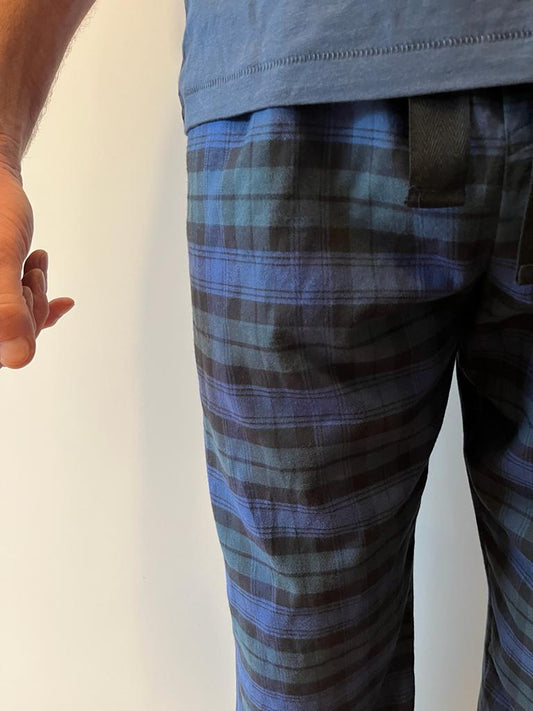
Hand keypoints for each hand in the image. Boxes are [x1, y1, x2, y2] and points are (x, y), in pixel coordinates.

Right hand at [0, 160, 74, 368]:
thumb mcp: (1, 260)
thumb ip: (8, 309)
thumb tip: (19, 358)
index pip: (0, 351)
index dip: (20, 326)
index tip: (25, 287)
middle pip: (9, 341)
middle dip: (30, 308)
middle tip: (29, 274)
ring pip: (18, 325)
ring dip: (35, 296)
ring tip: (33, 264)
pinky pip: (20, 314)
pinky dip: (40, 302)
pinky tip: (63, 301)